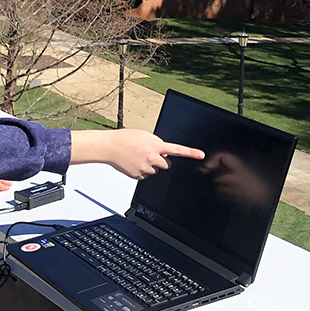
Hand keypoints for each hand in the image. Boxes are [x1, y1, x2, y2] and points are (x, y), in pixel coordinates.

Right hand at [74, 129, 203, 178]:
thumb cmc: (125, 138)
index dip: (190, 153)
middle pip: (166, 164)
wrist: (109, 146)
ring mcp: (145, 168)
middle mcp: (152, 158)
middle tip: (150, 154)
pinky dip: (140, 170)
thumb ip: (157, 142)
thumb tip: (164, 152)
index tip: (200, 155)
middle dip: (161, 161)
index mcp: (155, 146)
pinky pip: (145, 175)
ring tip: (137, 157)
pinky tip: (132, 163)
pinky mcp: (137, 176)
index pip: (176, 149)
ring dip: (150, 165)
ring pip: (155, 170)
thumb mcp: (144, 135)